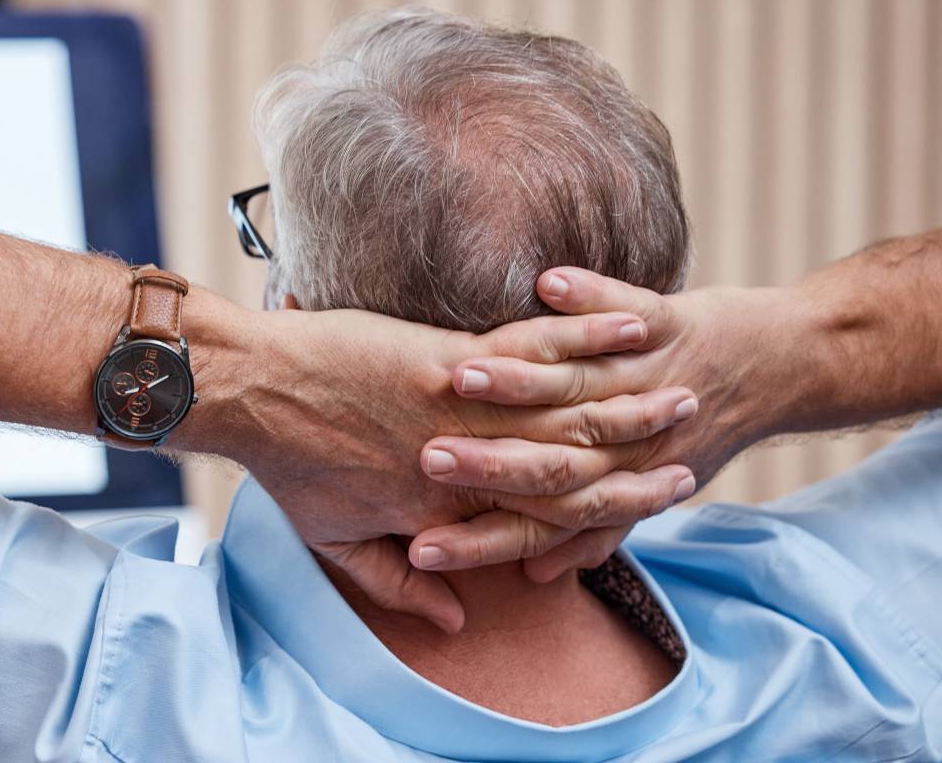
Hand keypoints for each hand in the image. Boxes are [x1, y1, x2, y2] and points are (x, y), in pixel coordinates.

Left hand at [188, 300, 700, 632]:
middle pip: (573, 469)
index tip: (656, 500)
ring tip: (685, 387)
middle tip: (693, 447)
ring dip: (630, 400)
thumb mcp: (334, 541)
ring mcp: (460, 413)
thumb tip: (453, 615)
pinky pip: (531, 353)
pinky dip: (584, 339)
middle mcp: (465, 467)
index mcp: (444, 511)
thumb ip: (394, 583)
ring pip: (564, 414)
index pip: (544, 519)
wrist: (247, 390)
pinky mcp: (446, 361)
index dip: (605, 514)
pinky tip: (629, 326)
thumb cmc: (285, 460)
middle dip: (640, 459)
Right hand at [413, 267, 789, 580]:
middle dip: (486, 463)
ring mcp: (648, 380)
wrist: (777, 371)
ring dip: (519, 381)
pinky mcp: (669, 323)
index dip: (479, 539)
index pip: (537, 522)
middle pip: (548, 462)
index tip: (420, 549)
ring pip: (577, 385)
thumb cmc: (695, 435)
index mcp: (614, 482)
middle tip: (429, 461)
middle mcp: (632, 441)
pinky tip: (549, 284)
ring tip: (462, 375)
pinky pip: (628, 309)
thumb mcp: (642, 491)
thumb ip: (586, 534)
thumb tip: (533, 573)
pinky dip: (591, 298)